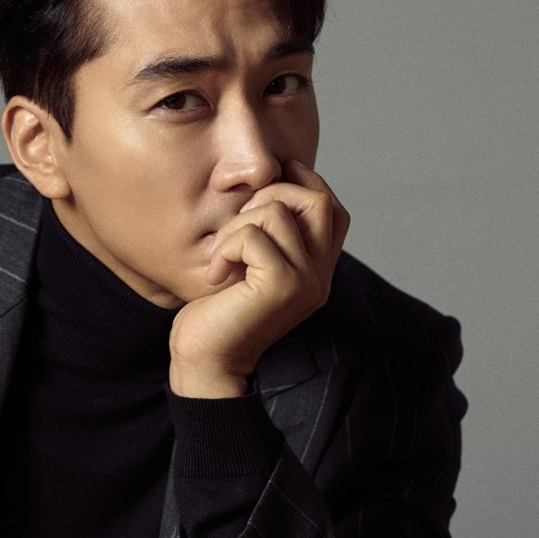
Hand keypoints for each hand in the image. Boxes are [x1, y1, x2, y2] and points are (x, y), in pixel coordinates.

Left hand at [168, 159, 349, 397]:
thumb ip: (269, 234)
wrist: (206, 361)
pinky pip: (253, 236)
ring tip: (221, 255)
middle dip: (271, 194)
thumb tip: (269, 181)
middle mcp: (320, 275)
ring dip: (236, 226)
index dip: (306, 182)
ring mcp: (306, 281)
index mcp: (317, 269)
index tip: (274, 176)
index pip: (332, 208)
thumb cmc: (219, 310)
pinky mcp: (282, 286)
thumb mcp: (250, 263)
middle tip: (237, 224)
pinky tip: (214, 274)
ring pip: (276, 213)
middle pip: (316, 200)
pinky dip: (225, 247)